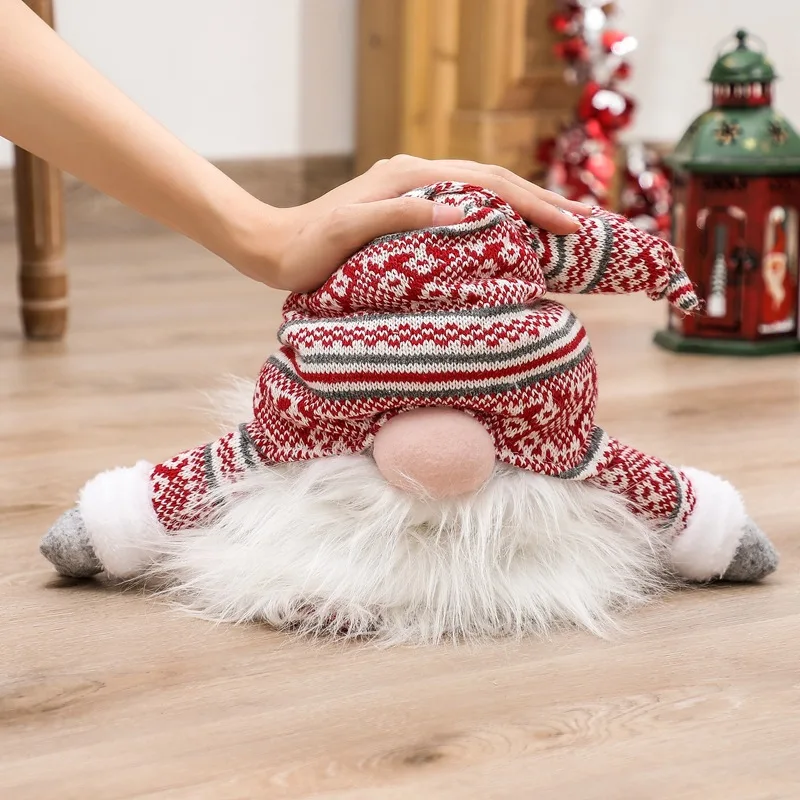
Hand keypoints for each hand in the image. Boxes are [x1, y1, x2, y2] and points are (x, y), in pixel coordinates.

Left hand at [232, 155, 592, 292]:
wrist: (272, 246)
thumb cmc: (306, 249)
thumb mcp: (347, 233)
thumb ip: (399, 217)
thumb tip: (461, 212)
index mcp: (412, 177)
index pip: (488, 184)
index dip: (533, 203)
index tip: (571, 225)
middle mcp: (417, 175)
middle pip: (494, 180)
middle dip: (542, 199)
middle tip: (585, 222)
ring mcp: (412, 189)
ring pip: (482, 189)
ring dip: (524, 204)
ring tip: (561, 222)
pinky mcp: (405, 206)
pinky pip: (464, 204)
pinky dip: (496, 214)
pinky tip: (510, 229)